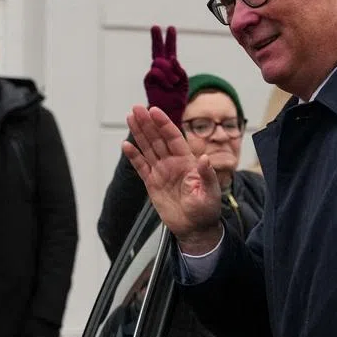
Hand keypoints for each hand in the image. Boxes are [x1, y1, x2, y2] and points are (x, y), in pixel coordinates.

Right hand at [123, 105, 222, 252]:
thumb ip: (206, 175)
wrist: (195, 228)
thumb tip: (205, 159)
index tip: (155, 111)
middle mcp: (173, 163)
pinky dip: (133, 156)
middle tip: (136, 109)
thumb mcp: (210, 193)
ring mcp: (161, 172)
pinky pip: (140, 167)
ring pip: (147, 148)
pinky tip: (126, 145)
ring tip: (130, 118)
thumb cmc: (207, 210)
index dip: (164, 124)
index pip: (173, 138)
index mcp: (187, 162)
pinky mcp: (152, 183)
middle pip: (157, 139)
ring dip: (138, 133)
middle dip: (147, 123)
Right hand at [143, 25, 188, 126]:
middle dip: (157, 38)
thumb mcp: (184, 82)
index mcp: (170, 68)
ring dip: (170, 71)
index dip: (170, 40)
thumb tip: (172, 58)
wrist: (167, 113)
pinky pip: (155, 71)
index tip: (170, 27)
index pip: (170, 51)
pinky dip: (165, 77)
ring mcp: (153, 74)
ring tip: (174, 82)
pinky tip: (169, 85)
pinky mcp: (148, 80)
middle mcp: (160, 69)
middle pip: (157, 50)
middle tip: (155, 26)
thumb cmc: (177, 100)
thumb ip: (180, 69)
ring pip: (160, 62)